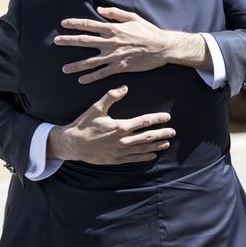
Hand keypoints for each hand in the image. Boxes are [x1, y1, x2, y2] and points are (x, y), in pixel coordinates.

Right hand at [47, 85, 175, 163]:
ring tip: (166, 143)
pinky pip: (134, 159)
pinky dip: (144, 157)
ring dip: (156, 145)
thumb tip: (125, 87)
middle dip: (161, 134)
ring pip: (142, 148)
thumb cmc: (84, 124)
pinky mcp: (115, 159)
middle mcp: (122, 140)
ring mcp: (119, 151)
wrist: (73, 144)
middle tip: (172, 132)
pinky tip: (152, 155)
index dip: (157, 119)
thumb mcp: (96, 108)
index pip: (143, 121)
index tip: (167, 117)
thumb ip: (111, 96)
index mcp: (120, 126)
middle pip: (147, 137)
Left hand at [54, 7, 168, 83]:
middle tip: (56, 41)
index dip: (75, 23)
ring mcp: (115, 56)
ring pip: (91, 61)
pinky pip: (103, 73)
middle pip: (86, 41)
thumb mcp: (132, 17)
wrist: (162, 47)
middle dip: (69, 41)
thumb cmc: (148, 31)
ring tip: (64, 69)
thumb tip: (99, 10)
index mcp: (114, 29)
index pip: (90, 25)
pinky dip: (92, 77)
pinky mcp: (120, 67)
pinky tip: (81, 80)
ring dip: (77, 65)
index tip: (63, 23)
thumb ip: (115, 13)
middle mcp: (111, 42)